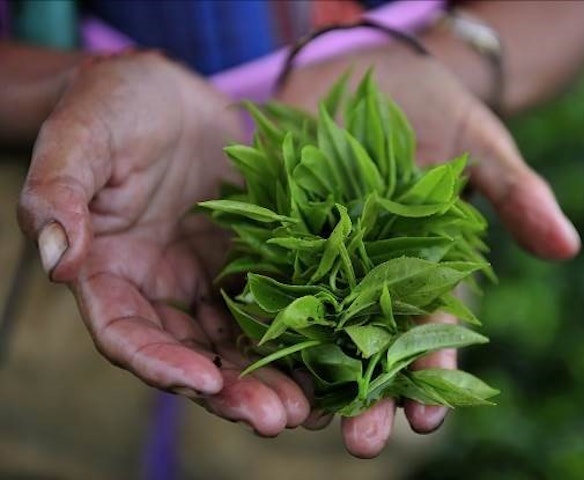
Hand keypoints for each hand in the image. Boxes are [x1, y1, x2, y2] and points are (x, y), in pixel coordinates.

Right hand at [17, 52, 310, 435]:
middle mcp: (161, 287)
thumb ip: (58, 194)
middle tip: (276, 418)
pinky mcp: (250, 259)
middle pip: (193, 354)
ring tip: (314, 408)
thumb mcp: (80, 138)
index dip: (160, 363)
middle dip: (233, 390)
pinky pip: (275, 302)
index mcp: (111, 272)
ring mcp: (208, 277)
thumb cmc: (114, 106)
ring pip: (239, 340)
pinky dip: (300, 332)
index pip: (127, 334)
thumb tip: (58, 257)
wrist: (169, 91)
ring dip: (273, 376)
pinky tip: (333, 354)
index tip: (203, 381)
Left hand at [278, 45, 580, 456]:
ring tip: (292, 420)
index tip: (428, 418)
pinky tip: (241, 357)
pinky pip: (260, 282)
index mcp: (423, 270)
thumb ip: (516, 195)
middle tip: (362, 443)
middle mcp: (369, 278)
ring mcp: (316, 261)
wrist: (369, 74)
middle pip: (368, 347)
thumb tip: (567, 245)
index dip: (432, 374)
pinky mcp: (272, 236)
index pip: (432, 332)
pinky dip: (253, 320)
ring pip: (310, 330)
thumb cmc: (436, 110)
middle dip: (367, 395)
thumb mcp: (479, 147)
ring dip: (304, 377)